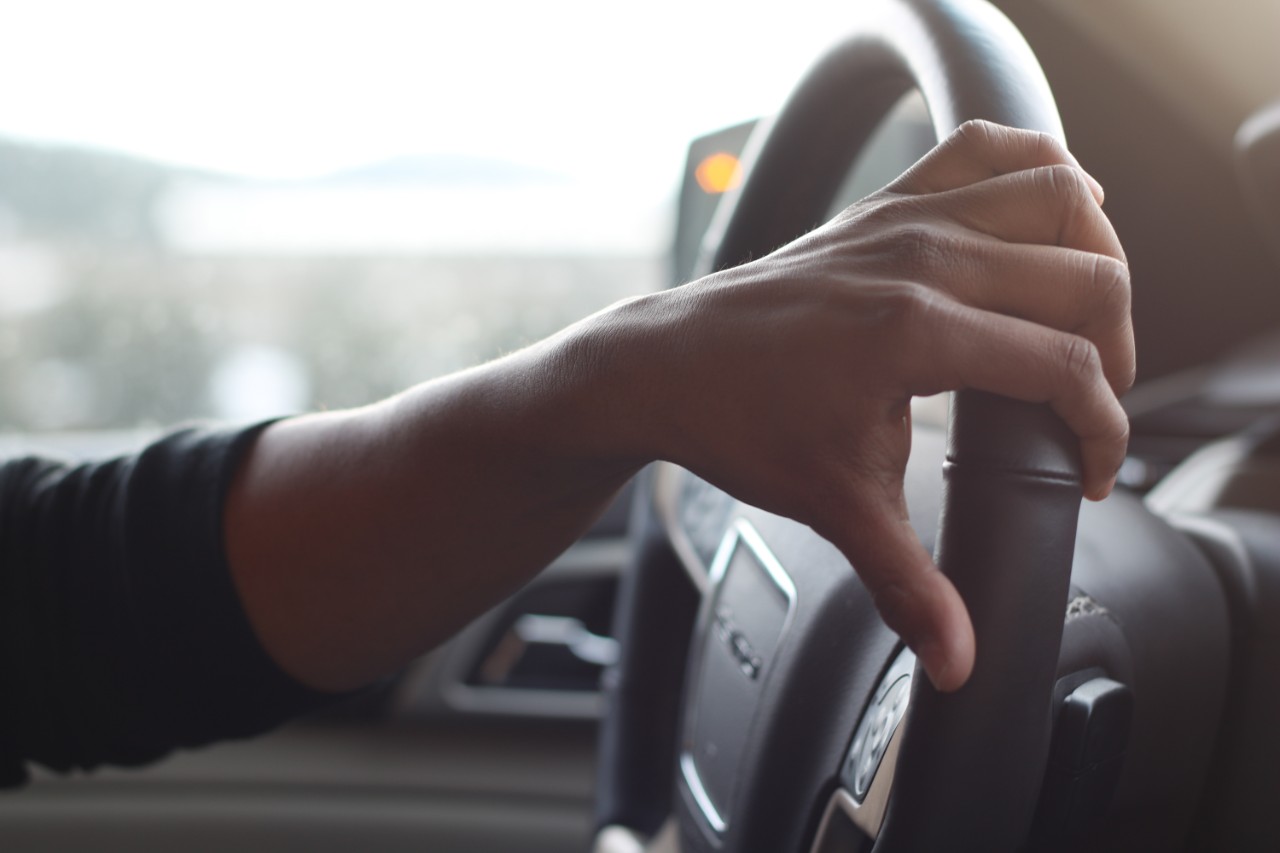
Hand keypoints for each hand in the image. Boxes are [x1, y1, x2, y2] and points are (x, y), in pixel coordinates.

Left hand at [639, 120, 1133, 691]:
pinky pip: (984, 149)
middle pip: (1087, 275)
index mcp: (916, 332)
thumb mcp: (834, 505)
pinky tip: (1048, 216)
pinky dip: (1036, 169)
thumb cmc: (735, 422)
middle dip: (1119, 347)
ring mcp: (902, 219)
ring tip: (1088, 316)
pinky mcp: (884, 204)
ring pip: (1058, 194)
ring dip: (1097, 252)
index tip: (1086, 471)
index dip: (1103, 428)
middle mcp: (921, 258)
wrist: (662, 364)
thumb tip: (957, 664)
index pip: (1067, 365)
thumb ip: (908, 585)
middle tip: (1090, 401)